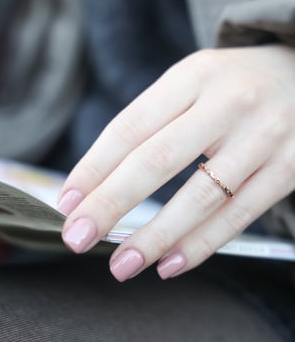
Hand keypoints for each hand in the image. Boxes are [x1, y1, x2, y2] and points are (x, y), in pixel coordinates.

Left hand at [58, 45, 294, 280]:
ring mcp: (263, 137)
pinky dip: (200, 245)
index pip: (130, 127)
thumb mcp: (193, 84)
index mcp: (194, 76)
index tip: (68, 202)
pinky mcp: (289, 168)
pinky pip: (238, 215)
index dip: (93, 168)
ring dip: (154, 237)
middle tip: (77, 236)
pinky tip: (169, 264)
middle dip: (110, 204)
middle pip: (157, 160)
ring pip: (199, 197)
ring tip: (121, 264)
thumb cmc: (234, 86)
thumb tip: (102, 180)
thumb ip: (154, 123)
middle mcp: (229, 103)